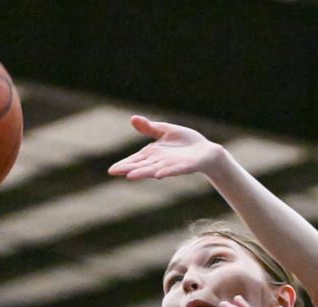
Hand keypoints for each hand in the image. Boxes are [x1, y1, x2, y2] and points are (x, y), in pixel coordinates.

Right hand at [108, 114, 225, 180]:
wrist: (206, 151)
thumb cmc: (185, 143)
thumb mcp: (165, 131)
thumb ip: (149, 128)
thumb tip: (133, 119)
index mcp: (153, 154)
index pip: (136, 159)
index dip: (124, 164)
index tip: (112, 170)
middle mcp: (160, 162)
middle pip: (141, 165)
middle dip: (129, 168)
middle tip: (114, 172)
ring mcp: (172, 165)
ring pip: (155, 169)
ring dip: (143, 172)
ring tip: (130, 176)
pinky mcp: (185, 167)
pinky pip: (175, 170)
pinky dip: (166, 172)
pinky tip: (158, 175)